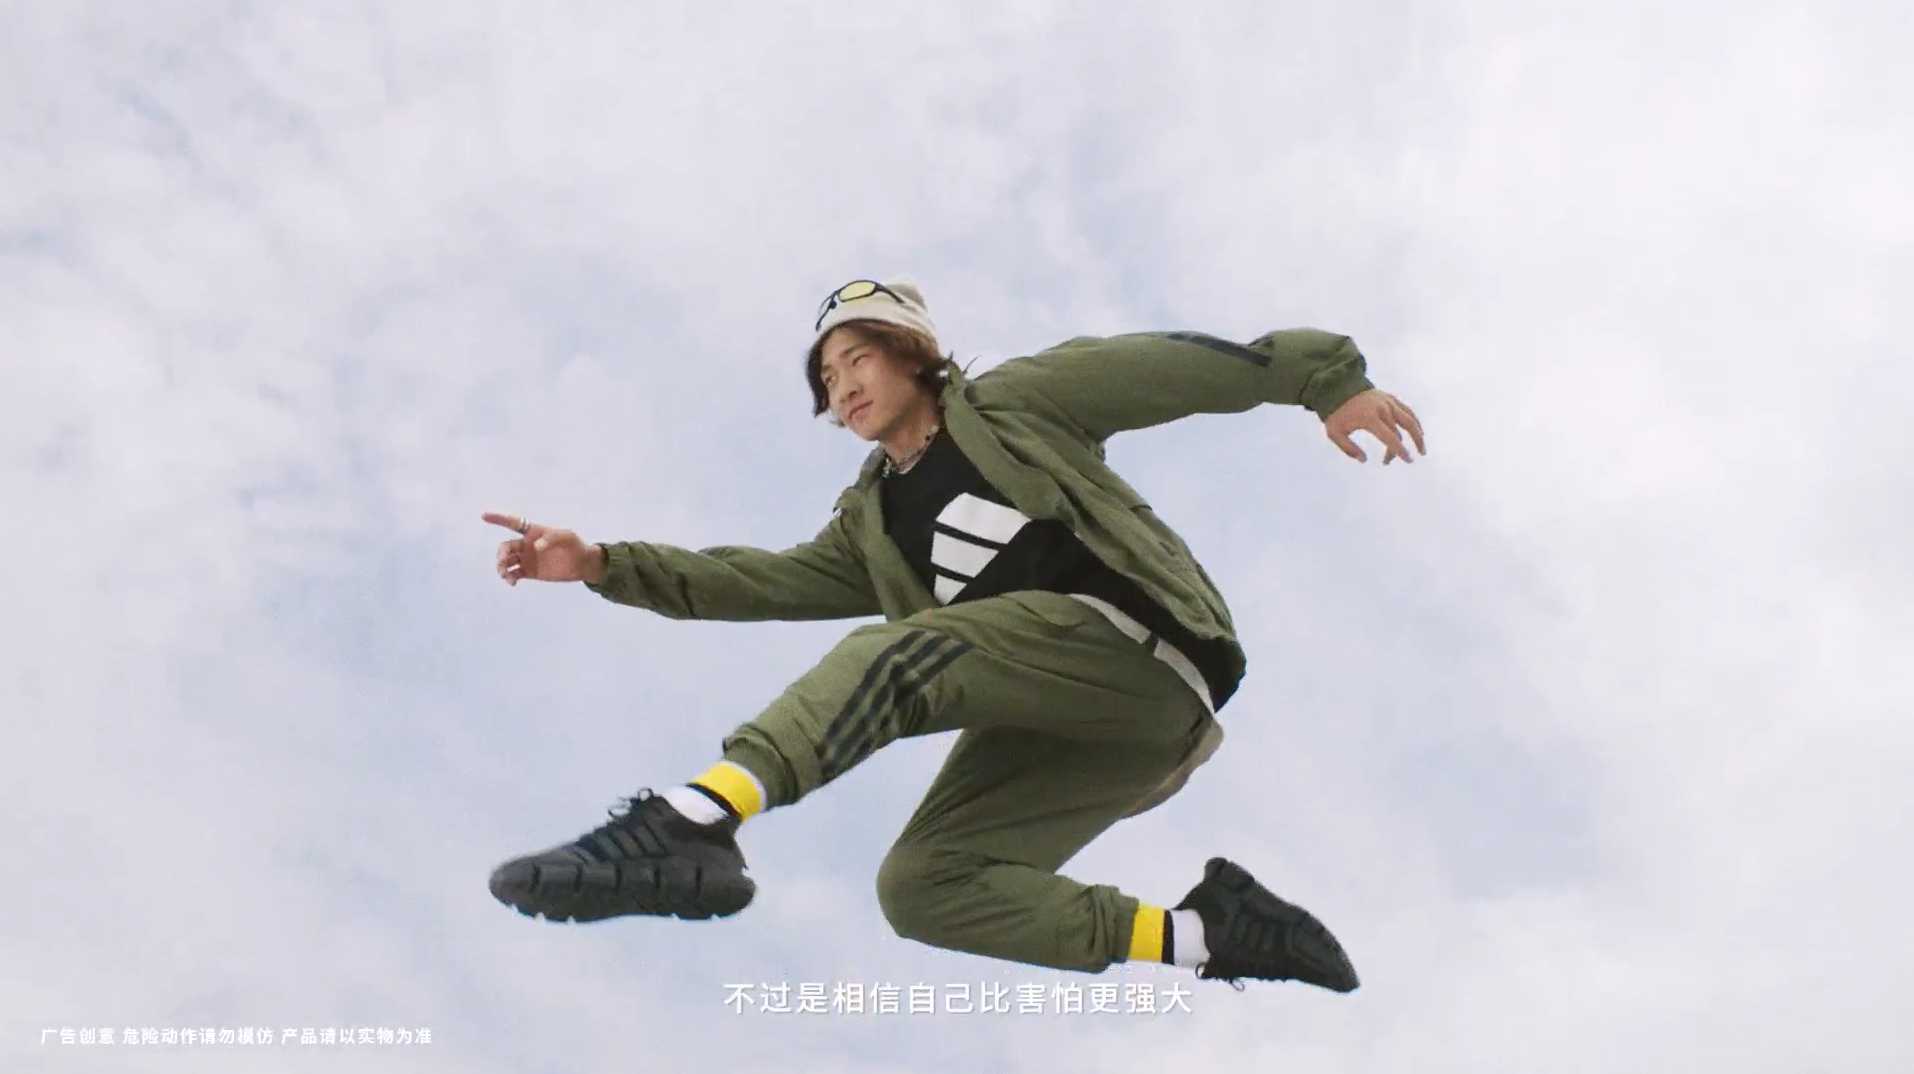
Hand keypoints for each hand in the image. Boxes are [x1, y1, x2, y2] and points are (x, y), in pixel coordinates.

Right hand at [483, 511, 605, 585]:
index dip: (499, 518)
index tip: (484, 516)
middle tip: (503, 563)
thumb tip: (536, 546)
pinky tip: (512, 583)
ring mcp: (527, 558)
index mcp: (533, 531)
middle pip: (505, 547)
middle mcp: (526, 544)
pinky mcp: (529, 572)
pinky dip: (509, 578)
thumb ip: (553, 538)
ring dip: (502, 568)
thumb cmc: (576, 545)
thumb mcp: (568, 536)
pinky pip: (513, 574)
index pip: (513, 523)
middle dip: (500, 555)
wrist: (582, 565)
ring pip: (506, 562)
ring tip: (507, 577)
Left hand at [1325, 389, 1425, 464]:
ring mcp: (1387, 402)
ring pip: (1409, 419)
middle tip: (1409, 459)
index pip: (1390, 437)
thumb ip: (1348, 448)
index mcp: (1370, 418)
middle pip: (1399, 432)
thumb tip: (1364, 460)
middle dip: (1402, 448)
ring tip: (1422, 448)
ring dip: (1418, 434)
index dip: (1400, 450)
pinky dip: (1414, 421)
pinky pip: (1406, 410)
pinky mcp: (1389, 397)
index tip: (1408, 460)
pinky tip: (1418, 431)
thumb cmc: (1336, 413)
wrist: (1338, 387)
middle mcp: (1382, 409)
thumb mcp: (1335, 433)